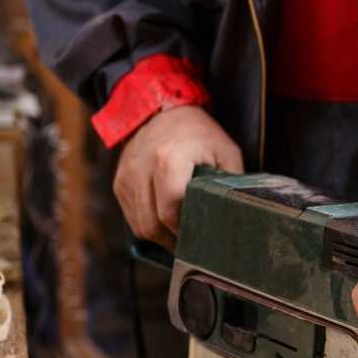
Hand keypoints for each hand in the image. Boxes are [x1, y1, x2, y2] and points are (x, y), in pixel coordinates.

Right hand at [114, 105, 242, 247]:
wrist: (164, 110)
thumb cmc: (200, 133)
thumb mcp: (226, 153)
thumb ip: (229, 184)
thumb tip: (237, 215)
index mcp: (168, 159)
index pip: (171, 211)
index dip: (186, 232)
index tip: (201, 239)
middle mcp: (142, 168)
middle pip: (152, 224)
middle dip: (172, 242)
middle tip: (192, 247)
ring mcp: (127, 176)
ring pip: (139, 226)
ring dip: (160, 237)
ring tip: (180, 239)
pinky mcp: (120, 182)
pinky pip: (131, 217)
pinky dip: (148, 225)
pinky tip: (166, 224)